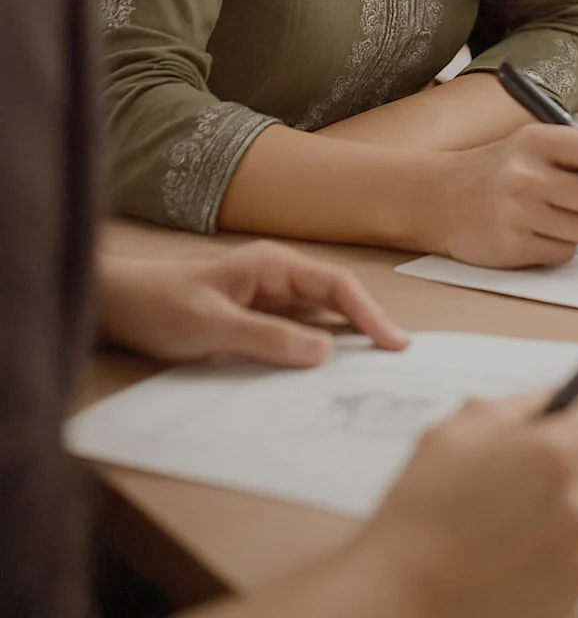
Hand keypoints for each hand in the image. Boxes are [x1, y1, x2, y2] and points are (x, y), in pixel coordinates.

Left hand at [97, 242, 407, 366]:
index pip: (335, 284)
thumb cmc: (159, 304)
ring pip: (317, 318)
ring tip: (374, 371)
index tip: (394, 343)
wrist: (117, 303)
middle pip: (334, 300)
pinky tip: (325, 373)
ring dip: (343, 341)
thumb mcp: (212, 325)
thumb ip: (267, 337)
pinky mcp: (254, 319)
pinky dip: (314, 351)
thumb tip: (324, 351)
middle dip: (367, 327)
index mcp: (272, 265)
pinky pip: (295, 334)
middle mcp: (275, 277)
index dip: (369, 313)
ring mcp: (266, 298)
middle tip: (398, 362)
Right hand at [350, 393, 577, 617]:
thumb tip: (548, 402)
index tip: (558, 433)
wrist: (402, 596)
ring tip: (498, 536)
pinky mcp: (573, 603)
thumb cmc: (423, 510)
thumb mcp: (454, 432)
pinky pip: (571, 570)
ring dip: (553, 524)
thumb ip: (512, 407)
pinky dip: (548, 567)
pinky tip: (505, 567)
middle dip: (556, 479)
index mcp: (554, 457)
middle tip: (507, 492)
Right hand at [432, 123, 577, 266]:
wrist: (435, 197)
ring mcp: (515, 212)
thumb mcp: (538, 143)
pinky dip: (561, 246)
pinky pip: (563, 253)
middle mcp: (525, 174)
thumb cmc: (499, 168)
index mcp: (536, 140)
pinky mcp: (509, 246)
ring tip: (555, 215)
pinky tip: (536, 232)